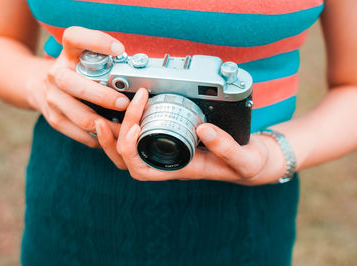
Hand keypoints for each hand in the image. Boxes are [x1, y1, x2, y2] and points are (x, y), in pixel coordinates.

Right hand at [25, 27, 127, 168]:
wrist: (37, 85)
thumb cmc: (74, 71)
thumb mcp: (83, 58)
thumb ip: (103, 62)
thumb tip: (139, 76)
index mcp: (67, 54)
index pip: (75, 38)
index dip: (97, 41)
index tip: (119, 49)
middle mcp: (56, 74)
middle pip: (76, 85)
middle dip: (104, 97)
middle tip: (125, 103)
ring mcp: (53, 98)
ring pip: (82, 116)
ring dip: (107, 125)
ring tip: (126, 128)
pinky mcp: (54, 118)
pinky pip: (80, 133)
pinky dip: (99, 137)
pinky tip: (113, 135)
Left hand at [114, 88, 287, 184]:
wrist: (249, 162)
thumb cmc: (244, 163)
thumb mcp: (242, 158)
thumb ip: (226, 146)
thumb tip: (203, 128)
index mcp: (179, 169)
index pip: (142, 170)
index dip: (130, 150)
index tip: (134, 125)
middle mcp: (167, 163)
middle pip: (126, 161)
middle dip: (113, 139)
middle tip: (109, 114)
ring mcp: (166, 153)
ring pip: (127, 152)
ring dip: (113, 134)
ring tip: (107, 111)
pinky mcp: (169, 140)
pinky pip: (139, 139)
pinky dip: (127, 126)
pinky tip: (125, 110)